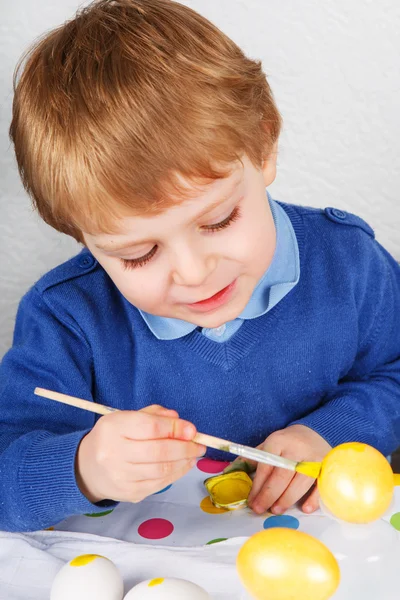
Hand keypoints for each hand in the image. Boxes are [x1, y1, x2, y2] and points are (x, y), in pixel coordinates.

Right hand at [76, 404, 204, 502]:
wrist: (87, 468)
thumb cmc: (113, 438)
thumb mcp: (127, 418)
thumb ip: (154, 415)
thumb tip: (180, 421)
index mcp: (113, 428)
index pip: (150, 427)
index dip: (175, 428)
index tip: (192, 429)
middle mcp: (113, 453)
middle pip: (159, 451)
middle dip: (185, 447)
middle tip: (199, 445)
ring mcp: (121, 476)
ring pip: (162, 470)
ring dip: (184, 462)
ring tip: (194, 455)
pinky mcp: (129, 493)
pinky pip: (159, 484)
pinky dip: (176, 474)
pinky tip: (183, 465)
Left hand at [247, 424, 330, 514]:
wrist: (312, 432)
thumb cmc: (286, 444)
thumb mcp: (267, 445)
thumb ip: (251, 459)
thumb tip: (229, 472)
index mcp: (278, 441)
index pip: (266, 467)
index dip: (257, 486)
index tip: (251, 501)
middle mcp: (296, 449)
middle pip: (282, 475)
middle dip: (269, 495)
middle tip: (260, 509)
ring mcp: (313, 458)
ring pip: (300, 481)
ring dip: (287, 498)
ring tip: (276, 510)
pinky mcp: (326, 466)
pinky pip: (320, 485)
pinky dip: (313, 498)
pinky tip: (305, 508)